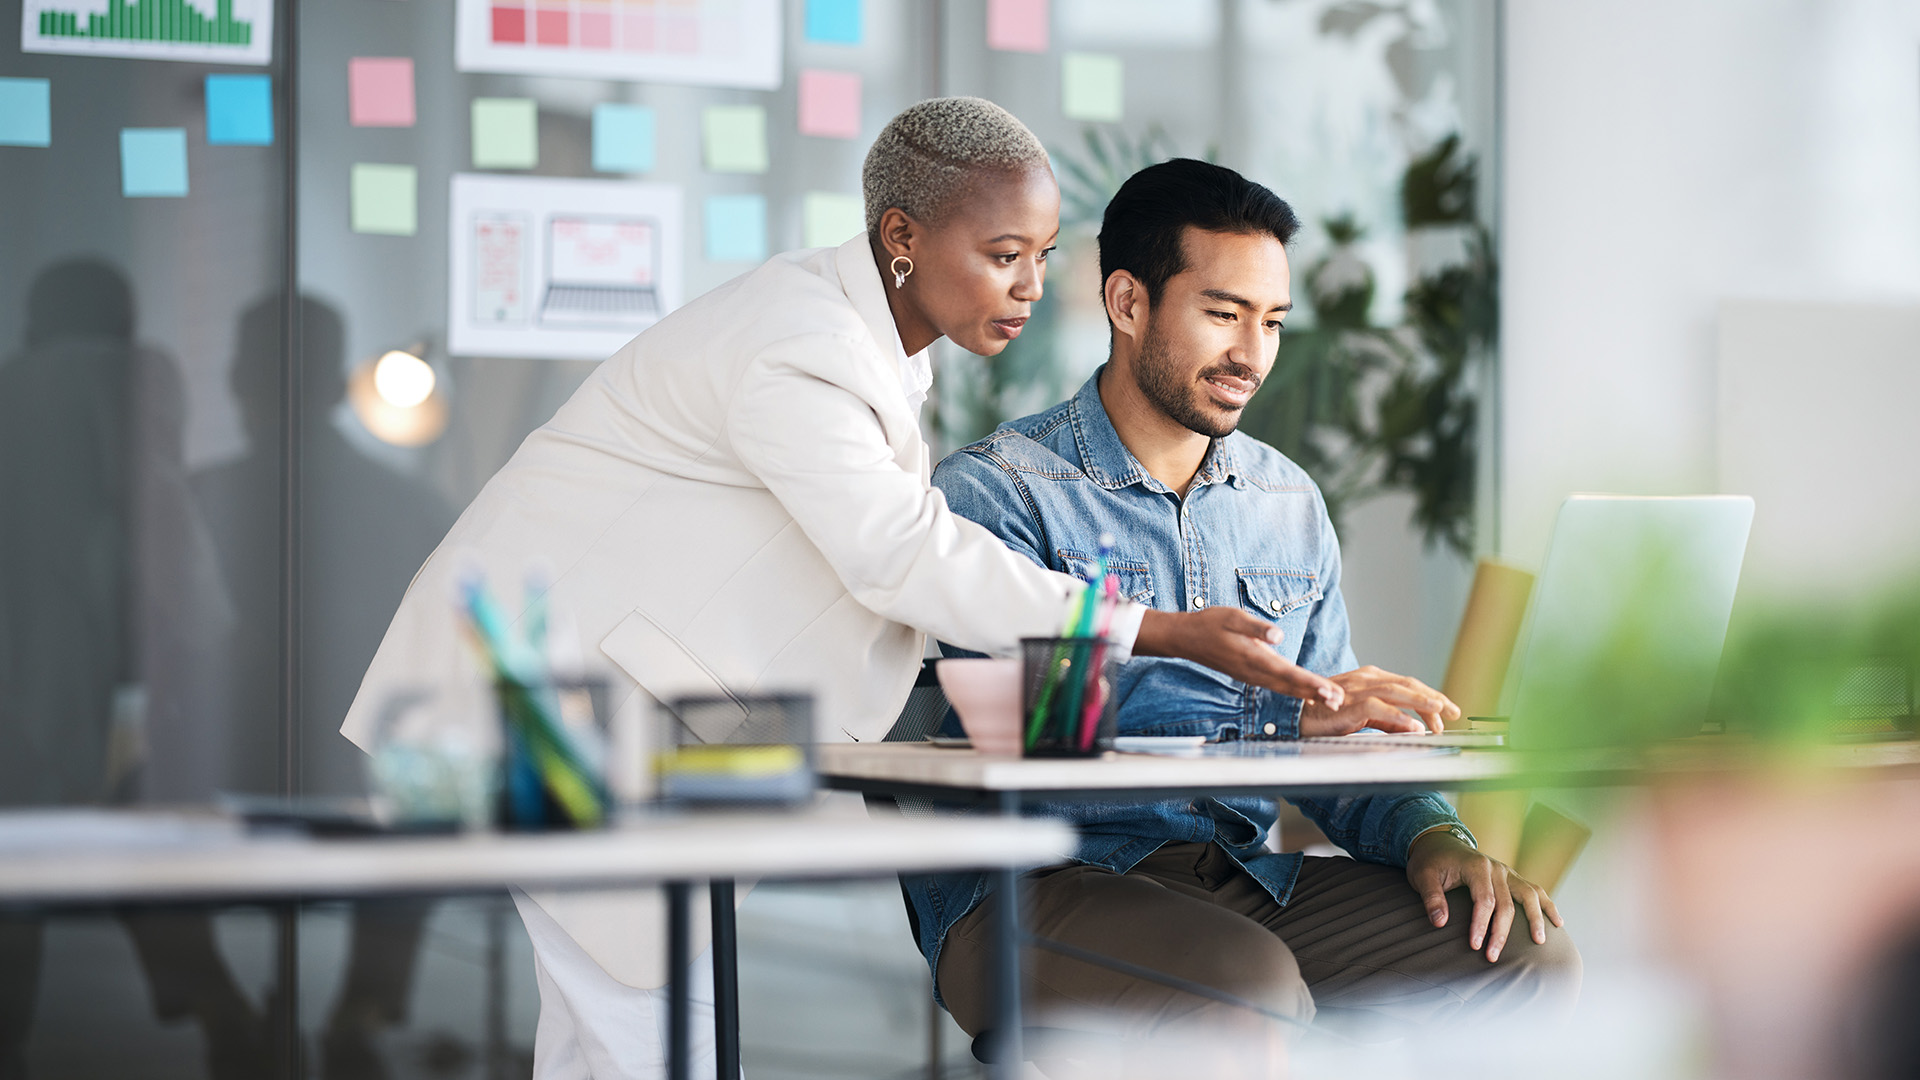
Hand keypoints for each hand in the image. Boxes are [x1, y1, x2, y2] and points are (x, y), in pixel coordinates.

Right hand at [1135, 608, 1343, 708]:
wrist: (1185, 638)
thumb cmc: (1209, 623)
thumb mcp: (1232, 617)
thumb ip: (1256, 627)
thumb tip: (1278, 636)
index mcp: (1252, 657)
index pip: (1287, 673)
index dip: (1310, 682)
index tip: (1329, 691)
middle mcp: (1253, 671)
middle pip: (1290, 686)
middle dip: (1315, 693)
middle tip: (1339, 701)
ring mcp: (1251, 675)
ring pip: (1284, 688)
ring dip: (1307, 694)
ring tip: (1330, 700)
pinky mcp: (1250, 674)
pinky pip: (1276, 686)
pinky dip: (1294, 691)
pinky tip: (1306, 693)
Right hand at [1299, 666, 1458, 735]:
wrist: (1294, 715)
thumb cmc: (1325, 714)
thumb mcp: (1362, 715)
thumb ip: (1386, 719)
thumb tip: (1413, 726)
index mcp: (1370, 678)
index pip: (1407, 684)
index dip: (1429, 696)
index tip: (1446, 711)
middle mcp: (1367, 679)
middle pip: (1408, 684)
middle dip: (1434, 697)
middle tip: (1453, 711)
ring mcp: (1358, 689)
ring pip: (1398, 691)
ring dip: (1422, 701)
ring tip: (1441, 711)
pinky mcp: (1350, 704)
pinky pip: (1379, 709)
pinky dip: (1399, 717)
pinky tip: (1414, 727)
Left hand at [1405, 831, 1562, 962]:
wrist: (1439, 842)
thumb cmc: (1430, 862)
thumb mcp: (1422, 876)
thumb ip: (1431, 898)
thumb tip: (1440, 923)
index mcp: (1476, 867)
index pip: (1484, 900)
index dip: (1480, 925)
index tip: (1475, 946)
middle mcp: (1496, 868)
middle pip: (1507, 904)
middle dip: (1501, 932)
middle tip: (1493, 956)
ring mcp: (1507, 872)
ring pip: (1529, 895)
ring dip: (1536, 918)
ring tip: (1539, 941)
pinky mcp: (1511, 877)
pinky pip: (1534, 891)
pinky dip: (1547, 905)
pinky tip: (1557, 922)